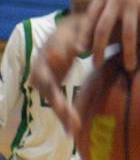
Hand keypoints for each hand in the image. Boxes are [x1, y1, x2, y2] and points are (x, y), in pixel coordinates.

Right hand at [28, 15, 83, 132]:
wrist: (72, 28)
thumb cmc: (77, 27)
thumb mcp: (77, 28)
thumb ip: (75, 39)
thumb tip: (72, 51)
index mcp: (45, 57)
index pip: (45, 78)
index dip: (52, 93)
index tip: (60, 106)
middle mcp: (41, 70)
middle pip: (49, 93)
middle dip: (60, 109)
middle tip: (73, 124)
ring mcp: (46, 79)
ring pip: (52, 101)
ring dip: (63, 117)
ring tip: (74, 133)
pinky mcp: (53, 85)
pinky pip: (58, 102)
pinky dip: (66, 116)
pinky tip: (73, 132)